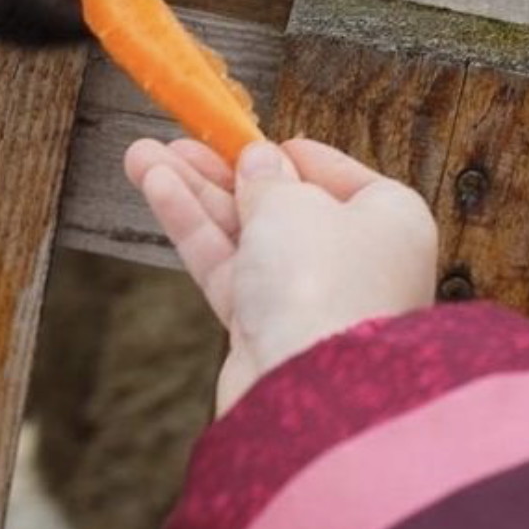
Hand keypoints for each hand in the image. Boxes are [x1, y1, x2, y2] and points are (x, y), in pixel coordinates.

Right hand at [125, 136, 437, 413]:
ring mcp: (306, 296)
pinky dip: (192, 228)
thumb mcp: (292, 202)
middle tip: (174, 142)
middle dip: (220, 171)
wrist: (315, 392)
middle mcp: (353, 258)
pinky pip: (226, 265)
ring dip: (192, 193)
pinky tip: (155, 188)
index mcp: (388, 220)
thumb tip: (259, 160)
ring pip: (242, 232)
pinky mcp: (266, 327)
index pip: (333, 173)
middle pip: (277, 201)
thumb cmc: (323, 281)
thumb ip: (266, 178)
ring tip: (140, 155)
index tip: (242, 136)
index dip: (283, 154)